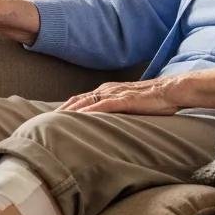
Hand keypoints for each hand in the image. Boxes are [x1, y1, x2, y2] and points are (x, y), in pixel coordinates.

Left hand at [57, 77, 179, 115]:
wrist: (170, 90)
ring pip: (85, 102)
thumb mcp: (128, 105)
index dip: (65, 108)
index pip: (80, 99)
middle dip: (61, 111)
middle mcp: (106, 90)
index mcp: (106, 90)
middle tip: (44, 123)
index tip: (51, 119)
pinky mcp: (124, 100)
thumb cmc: (152, 100)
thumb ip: (115, 111)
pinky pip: (102, 106)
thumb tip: (104, 124)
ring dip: (69, 112)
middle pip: (77, 100)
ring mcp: (114, 94)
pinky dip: (88, 112)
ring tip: (54, 122)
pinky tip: (78, 119)